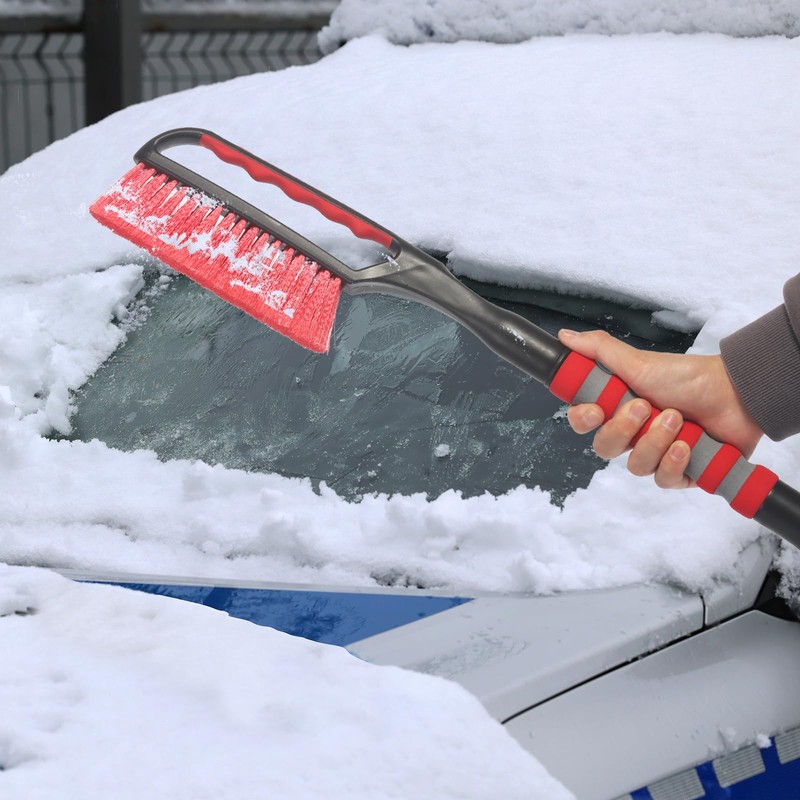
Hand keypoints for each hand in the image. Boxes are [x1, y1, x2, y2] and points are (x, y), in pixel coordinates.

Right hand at [558, 329, 763, 488]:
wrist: (735, 393)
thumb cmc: (687, 376)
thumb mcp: (638, 361)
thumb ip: (599, 350)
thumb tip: (565, 337)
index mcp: (617, 408)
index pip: (584, 422)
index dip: (584, 420)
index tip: (596, 410)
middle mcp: (633, 434)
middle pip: (605, 448)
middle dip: (624, 430)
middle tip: (645, 407)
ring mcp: (656, 454)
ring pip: (635, 466)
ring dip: (655, 442)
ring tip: (677, 420)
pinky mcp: (680, 472)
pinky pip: (663, 480)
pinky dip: (674, 462)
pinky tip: (686, 446)